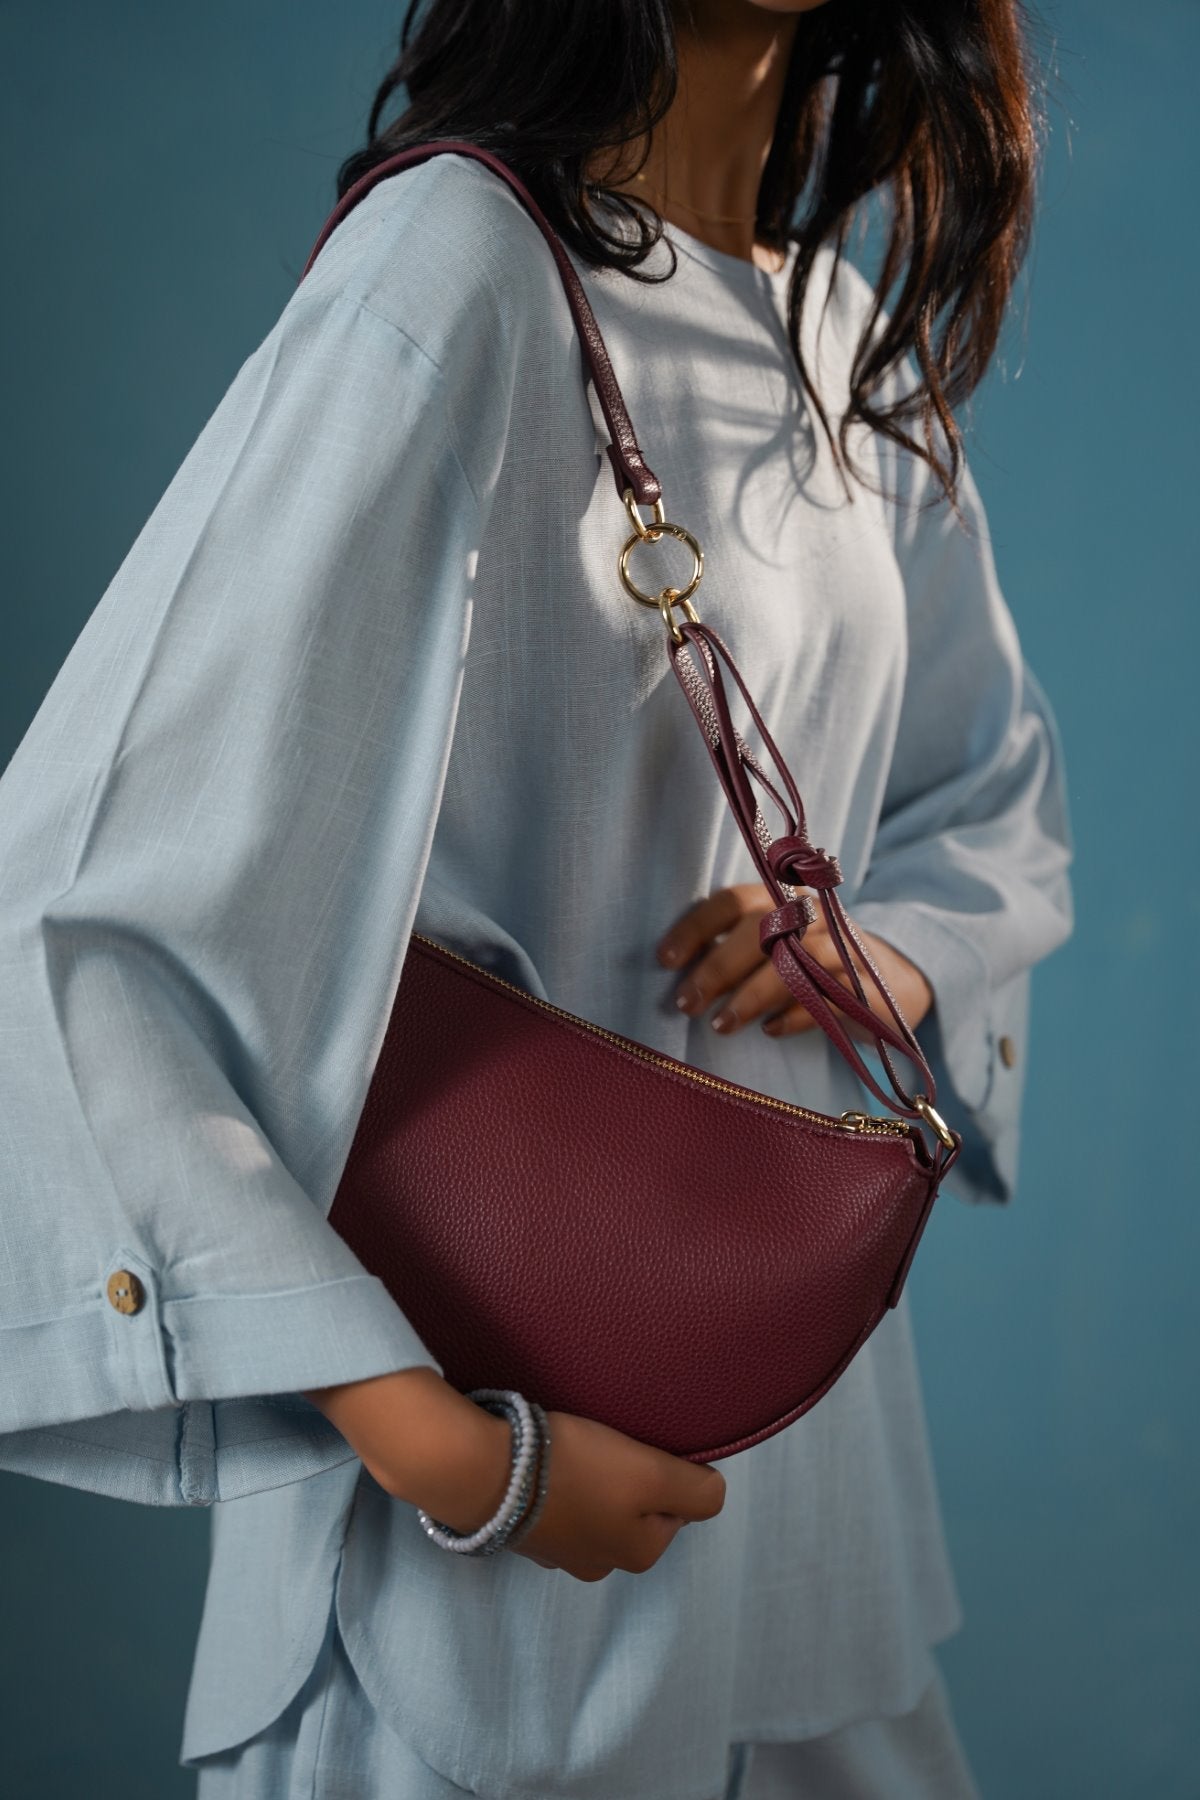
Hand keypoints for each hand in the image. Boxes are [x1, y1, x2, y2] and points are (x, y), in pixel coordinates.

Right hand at [510, 1409, 725, 1581]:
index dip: (661, 1470)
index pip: (675, 1505)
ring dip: (590, 1478)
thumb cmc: (577, 1469)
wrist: (484, 1470)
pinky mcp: (524, 1532)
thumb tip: (712, 1492)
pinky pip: (558, 1502)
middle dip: (626, 1476)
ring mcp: (559, 1554)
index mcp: (639, 1555)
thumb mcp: (653, 1476)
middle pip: (634, 1506)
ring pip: (595, 1504)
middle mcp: (601, 1565)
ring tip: (571, 1449)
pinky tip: (544, 1463)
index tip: (635, 1450)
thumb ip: (699, 1492)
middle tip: (604, 1446)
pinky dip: (557, 1482)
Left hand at [655, 881, 932, 1038]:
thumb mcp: (775, 944)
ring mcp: (843, 950)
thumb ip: (732, 946)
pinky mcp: (865, 988)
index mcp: (781, 898)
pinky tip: (770, 1030)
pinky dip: (793, 1017)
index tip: (665, 960)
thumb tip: (676, 970)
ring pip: (793, 966)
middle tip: (686, 1003)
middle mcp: (813, 916)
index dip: (695, 927)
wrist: (891, 982)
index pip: (731, 901)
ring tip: (720, 1025)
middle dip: (717, 968)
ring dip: (750, 997)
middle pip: (760, 931)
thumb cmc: (811, 963)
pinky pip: (826, 1001)